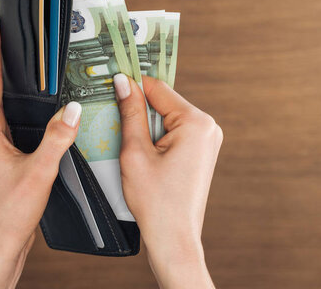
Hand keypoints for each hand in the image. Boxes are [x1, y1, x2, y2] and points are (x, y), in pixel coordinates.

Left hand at [0, 15, 81, 288]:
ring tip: (26, 61)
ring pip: (4, 104)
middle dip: (1, 56)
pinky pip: (15, 122)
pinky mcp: (3, 155)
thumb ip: (57, 138)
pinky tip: (42, 109)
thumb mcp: (38, 172)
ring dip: (14, 82)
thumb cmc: (8, 213)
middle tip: (9, 31)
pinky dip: (26, 108)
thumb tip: (74, 109)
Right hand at [113, 73, 222, 288]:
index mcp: (196, 123)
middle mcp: (208, 128)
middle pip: (163, 102)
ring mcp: (207, 141)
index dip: (132, 85)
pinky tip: (140, 152)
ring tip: (129, 145)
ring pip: (166, 117)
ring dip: (144, 125)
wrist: (173, 239)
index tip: (112, 81)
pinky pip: (173, 132)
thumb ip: (130, 112)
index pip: (158, 88)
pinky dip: (154, 137)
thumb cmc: (157, 202)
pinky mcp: (200, 152)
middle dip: (138, 109)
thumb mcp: (135, 152)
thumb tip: (124, 83)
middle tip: (115, 121)